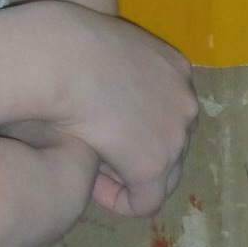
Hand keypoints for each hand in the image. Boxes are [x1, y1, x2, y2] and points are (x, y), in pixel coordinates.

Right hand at [40, 2, 199, 215]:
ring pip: (163, 174)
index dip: (138, 126)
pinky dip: (121, 200)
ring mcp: (176, 133)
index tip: (105, 129)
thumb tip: (107, 86)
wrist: (62, 57)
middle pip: (172, 143)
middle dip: (139, 151)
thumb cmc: (71, 45)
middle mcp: (185, 100)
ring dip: (131, 174)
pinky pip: (145, 201)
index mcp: (175, 68)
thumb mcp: (109, 50)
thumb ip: (119, 72)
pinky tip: (93, 187)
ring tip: (93, 168)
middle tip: (102, 154)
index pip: (169, 111)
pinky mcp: (154, 164)